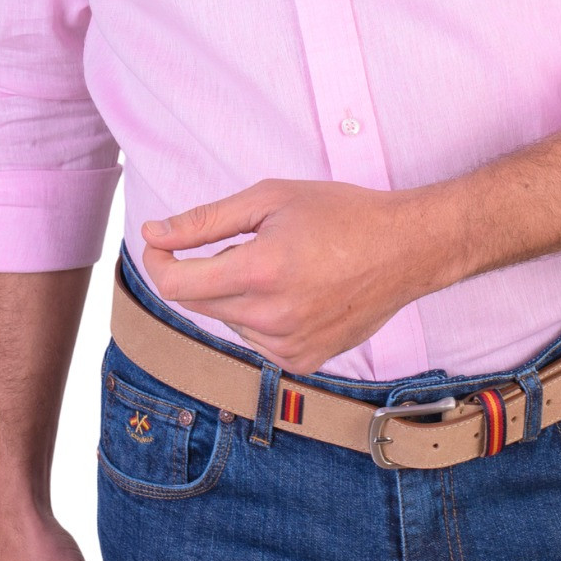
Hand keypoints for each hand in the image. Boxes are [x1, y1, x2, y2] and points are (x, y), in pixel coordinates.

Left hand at [140, 178, 426, 371]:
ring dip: (238, 294)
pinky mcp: (304, 361)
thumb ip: (205, 220)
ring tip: (285, 265)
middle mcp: (272, 318)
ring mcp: (289, 346)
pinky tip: (298, 292)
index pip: (177, 285)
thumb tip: (154, 234)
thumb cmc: (340, 213)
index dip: (159, 261)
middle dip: (205, 271)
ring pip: (230, 320)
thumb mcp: (270, 199)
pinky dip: (263, 315)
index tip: (161, 243)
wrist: (406, 249)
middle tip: (245, 242)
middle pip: (200, 302)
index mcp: (260, 271)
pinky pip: (258, 339)